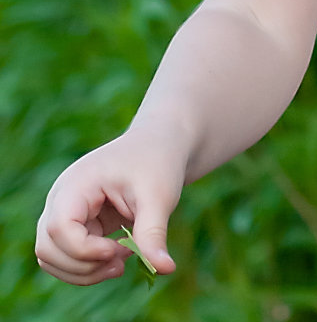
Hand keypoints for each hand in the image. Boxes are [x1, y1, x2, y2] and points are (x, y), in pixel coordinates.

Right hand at [34, 130, 182, 285]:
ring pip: (52, 259)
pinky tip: (120, 256)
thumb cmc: (157, 163)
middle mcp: (62, 198)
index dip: (84, 250)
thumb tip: (166, 270)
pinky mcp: (76, 226)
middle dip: (83, 265)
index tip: (118, 250)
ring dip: (85, 271)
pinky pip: (67, 258)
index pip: (59, 227)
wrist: (160, 147)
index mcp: (76, 183)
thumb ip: (154, 233)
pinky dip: (89, 268)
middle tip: (123, 260)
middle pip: (48, 248)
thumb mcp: (159, 195)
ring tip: (123, 259)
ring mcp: (65, 213)